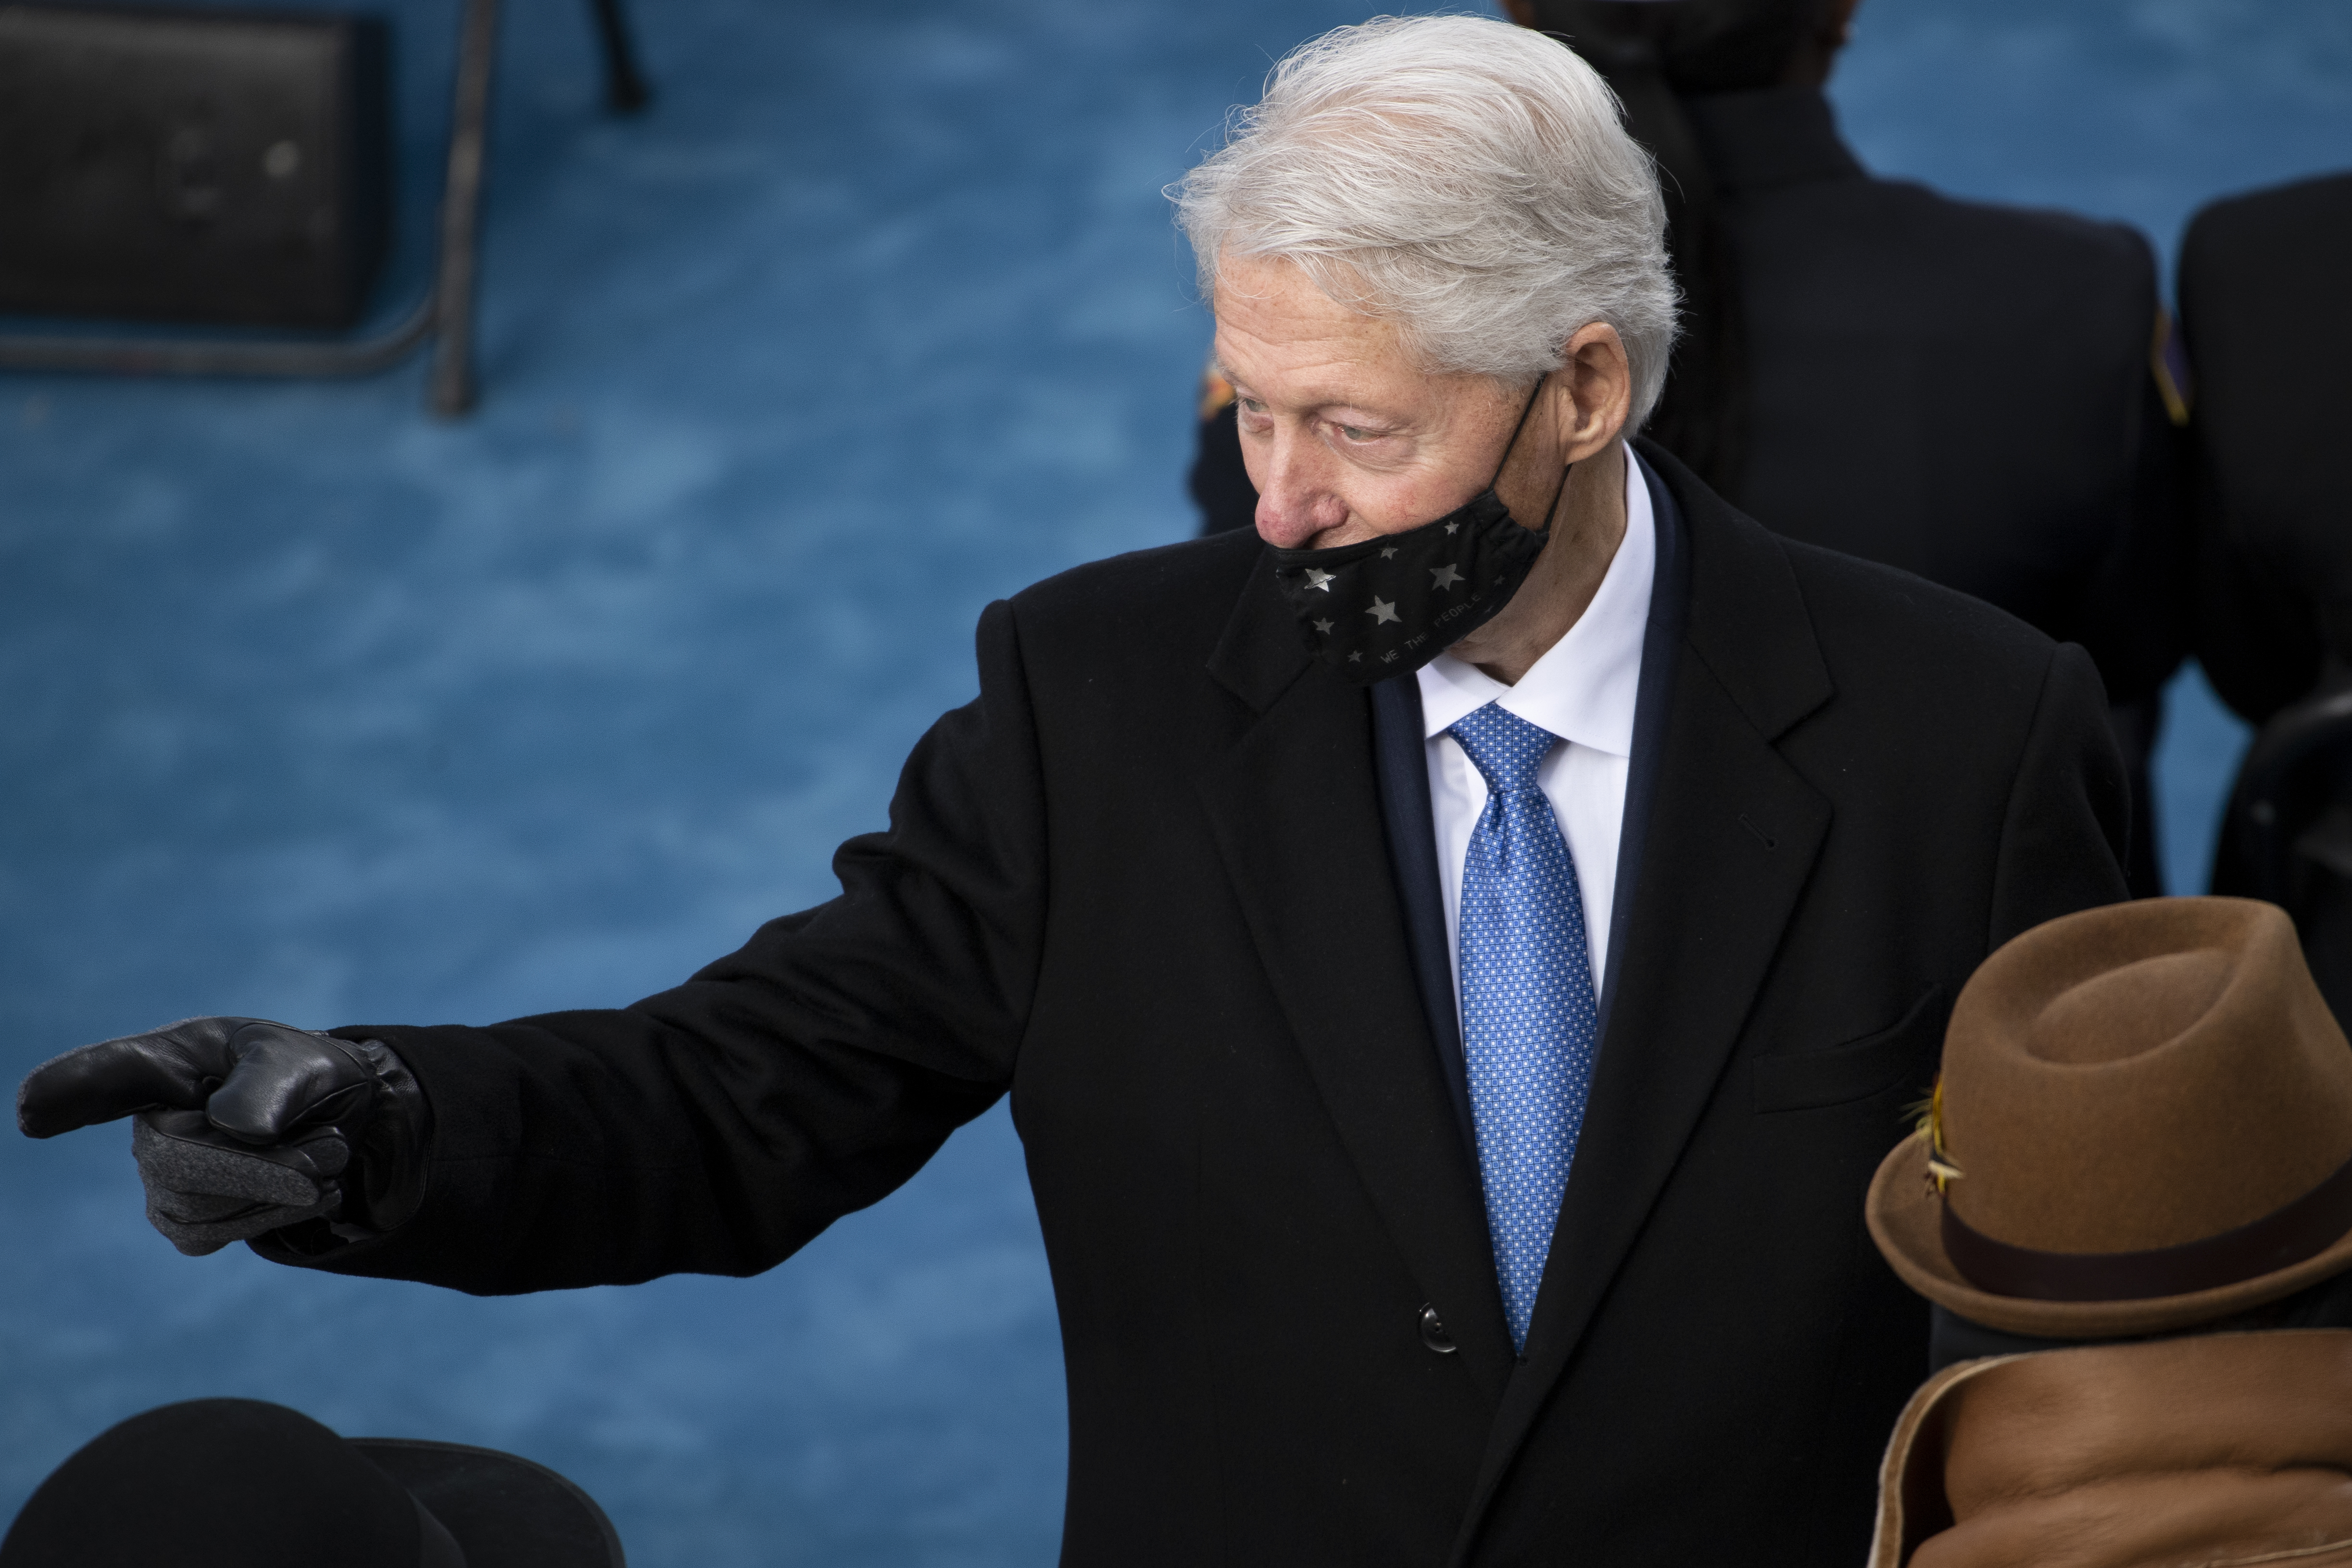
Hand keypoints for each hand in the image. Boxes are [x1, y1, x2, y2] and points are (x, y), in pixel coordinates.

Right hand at [18, 1017, 430, 1254]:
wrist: (340, 1122)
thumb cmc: (306, 1077)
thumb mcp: (303, 1061)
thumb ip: (271, 1083)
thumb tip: (233, 1127)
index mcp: (165, 1064)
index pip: (110, 1076)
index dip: (71, 1089)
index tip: (32, 1108)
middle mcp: (147, 1122)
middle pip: (180, 1164)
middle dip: (266, 1165)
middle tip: (329, 1146)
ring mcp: (158, 1177)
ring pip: (201, 1208)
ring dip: (283, 1188)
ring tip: (325, 1155)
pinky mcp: (183, 1220)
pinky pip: (218, 1233)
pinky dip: (277, 1214)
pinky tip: (309, 1189)